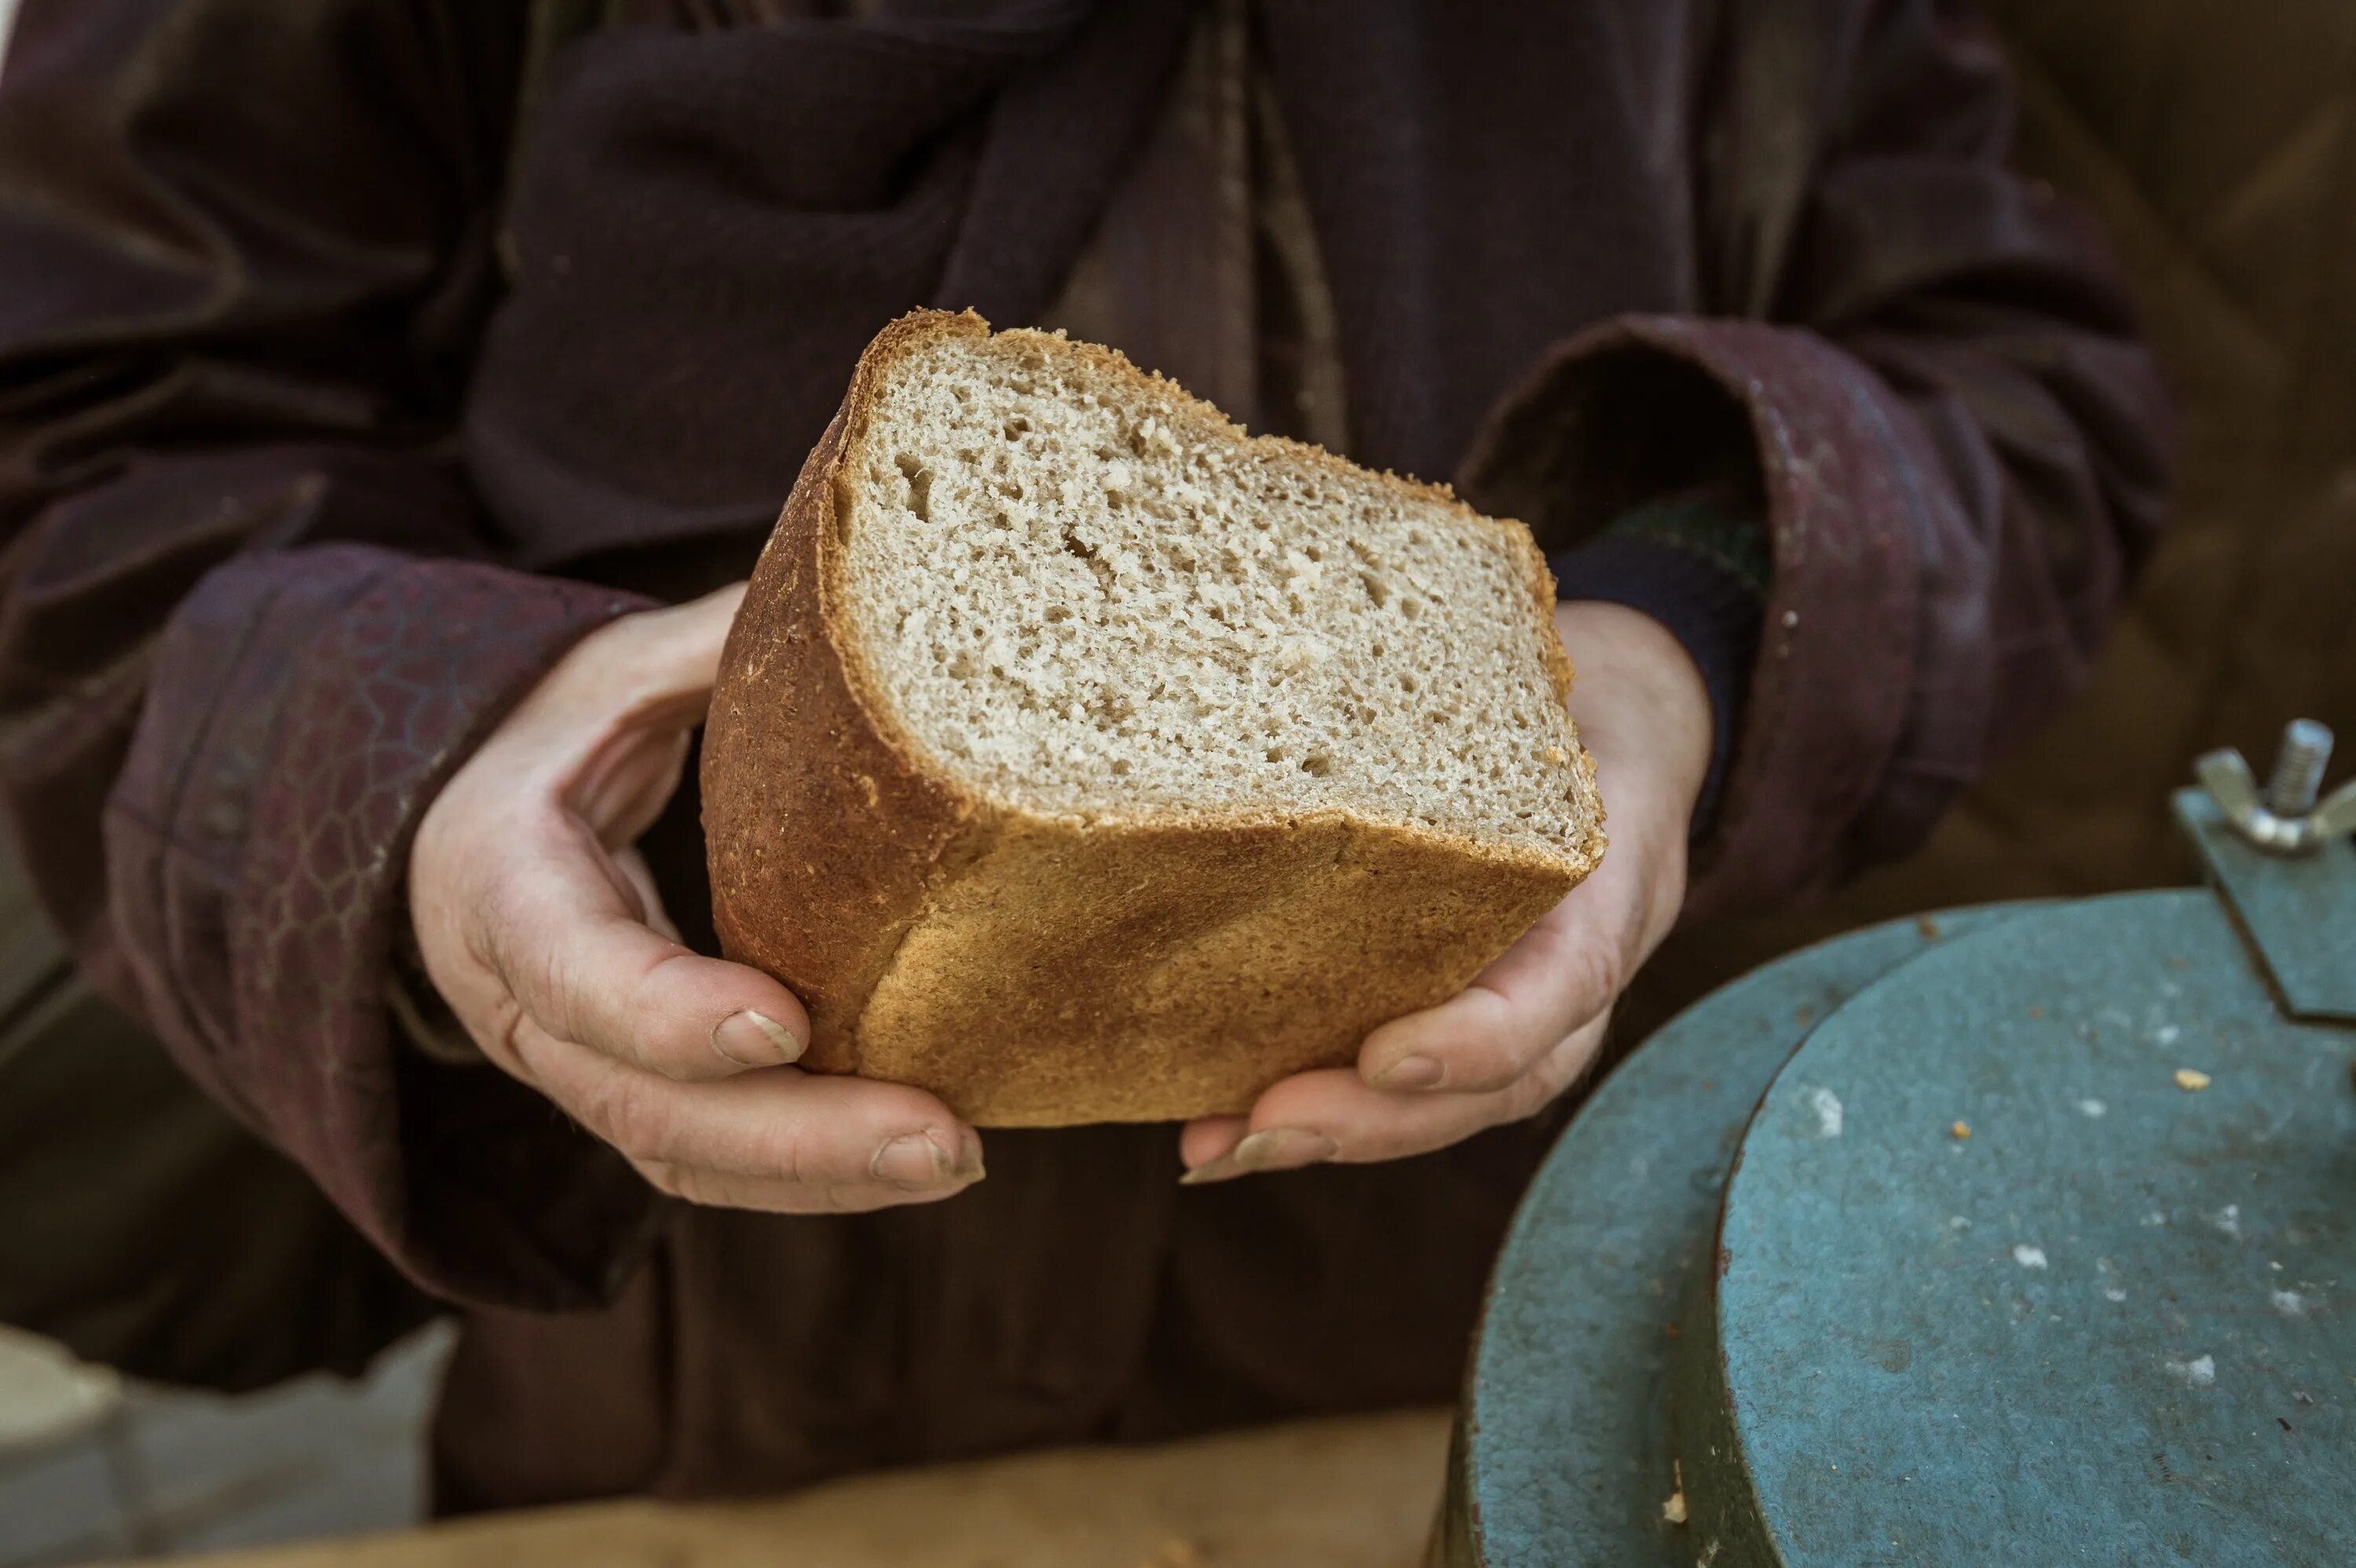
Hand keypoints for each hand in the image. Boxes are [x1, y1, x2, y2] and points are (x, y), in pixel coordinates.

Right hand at [409, 585, 983, 1212]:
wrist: (451, 821)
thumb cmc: (544, 731)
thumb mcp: (605, 668)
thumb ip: (713, 643)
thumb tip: (869, 586)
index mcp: (498, 880)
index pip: (572, 969)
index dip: (669, 1012)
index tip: (788, 1022)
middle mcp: (518, 1003)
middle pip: (646, 1107)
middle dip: (799, 1138)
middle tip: (946, 1142)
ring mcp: (567, 1069)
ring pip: (682, 1161)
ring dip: (823, 1179)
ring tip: (959, 1158)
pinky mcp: (623, 1099)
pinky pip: (707, 1165)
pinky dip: (808, 1178)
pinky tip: (916, 1159)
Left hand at [1178, 600, 1711, 1182]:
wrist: (1621, 719)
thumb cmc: (1566, 699)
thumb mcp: (1549, 692)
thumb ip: (1491, 712)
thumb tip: (1337, 670)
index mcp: (1608, 892)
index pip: (1561, 990)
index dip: (1477, 1039)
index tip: (1386, 1054)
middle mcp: (1567, 977)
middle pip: (1489, 1085)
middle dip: (1371, 1121)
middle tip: (1258, 1126)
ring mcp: (1519, 1009)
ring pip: (1440, 1105)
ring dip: (1324, 1134)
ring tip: (1212, 1149)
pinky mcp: (1455, 1008)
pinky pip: (1395, 1081)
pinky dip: (1310, 1110)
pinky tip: (1213, 1131)